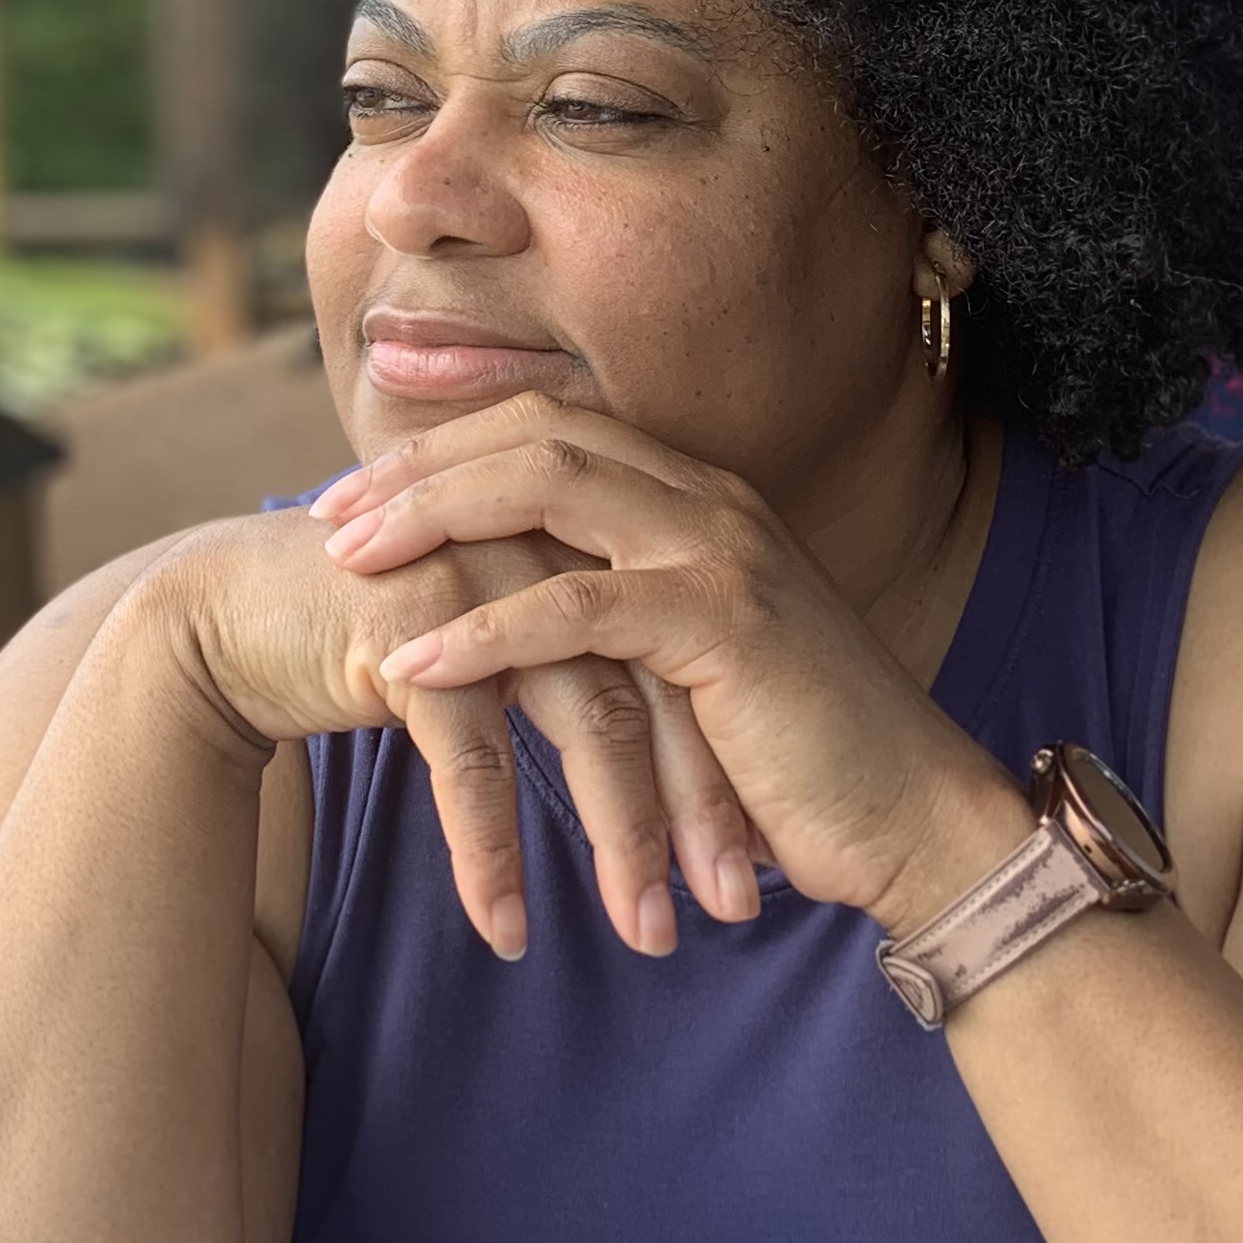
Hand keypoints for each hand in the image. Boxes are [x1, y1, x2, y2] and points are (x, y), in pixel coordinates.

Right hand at [146, 501, 761, 963]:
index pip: (691, 662)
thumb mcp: (505, 649)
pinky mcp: (412, 628)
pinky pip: (472, 757)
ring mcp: (487, 580)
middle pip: (659, 689)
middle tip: (729, 911)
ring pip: (587, 722)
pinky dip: (492, 850)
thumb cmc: (382, 638)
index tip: (764, 866)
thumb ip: (583, 671)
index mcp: (593, 545)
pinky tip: (509, 929)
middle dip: (697, 812)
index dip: (727, 766)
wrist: (234, 613)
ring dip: (621, 841)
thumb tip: (673, 766)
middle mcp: (555, 550)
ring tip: (646, 935)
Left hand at [312, 395, 1029, 934]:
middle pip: (536, 435)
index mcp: (703, 500)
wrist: (916, 817)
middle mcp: (712, 502)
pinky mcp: (723, 625)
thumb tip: (520, 620)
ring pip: (546, 492)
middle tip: (326, 512)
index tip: (361, 481)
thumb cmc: (802, 761)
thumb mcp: (696, 671)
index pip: (555, 425)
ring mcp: (722, 553)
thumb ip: (624, 625)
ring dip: (432, 523)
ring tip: (346, 566)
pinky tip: (413, 663)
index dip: (451, 441)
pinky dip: (483, 630)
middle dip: (420, 467)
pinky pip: (575, 607)